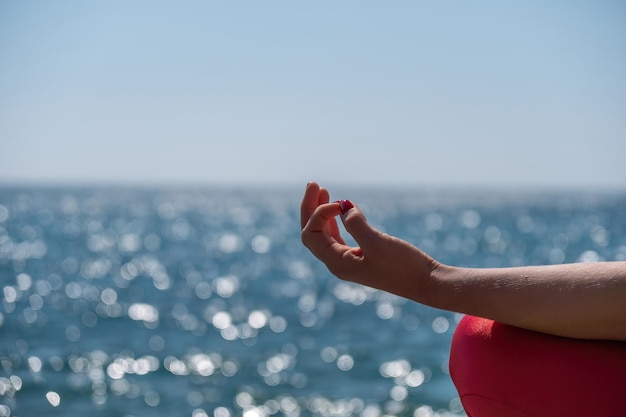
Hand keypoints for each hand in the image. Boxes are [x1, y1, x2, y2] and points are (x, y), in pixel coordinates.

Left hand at [300, 182, 438, 301]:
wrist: (426, 282)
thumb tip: (343, 206)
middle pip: (312, 233)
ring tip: (323, 190)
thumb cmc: (403, 266)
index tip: (340, 204)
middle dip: (311, 208)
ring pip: (325, 233)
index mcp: (337, 263)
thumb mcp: (378, 243)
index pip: (311, 234)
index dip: (318, 213)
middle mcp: (338, 263)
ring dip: (321, 211)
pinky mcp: (362, 256)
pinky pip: (339, 236)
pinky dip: (335, 220)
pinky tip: (341, 208)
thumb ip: (356, 224)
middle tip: (314, 184)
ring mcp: (349, 260)